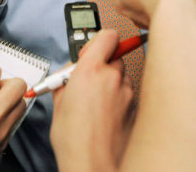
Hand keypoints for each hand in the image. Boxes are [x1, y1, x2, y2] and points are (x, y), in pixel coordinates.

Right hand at [51, 30, 132, 171]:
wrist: (93, 165)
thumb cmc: (74, 140)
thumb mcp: (58, 101)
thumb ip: (66, 79)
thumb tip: (70, 73)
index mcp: (91, 70)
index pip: (107, 35)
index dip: (100, 40)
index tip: (93, 48)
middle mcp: (113, 77)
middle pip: (115, 56)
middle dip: (104, 64)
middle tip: (89, 80)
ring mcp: (128, 93)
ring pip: (123, 76)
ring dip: (112, 83)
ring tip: (96, 103)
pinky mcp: (136, 108)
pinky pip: (128, 94)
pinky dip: (119, 100)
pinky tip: (106, 115)